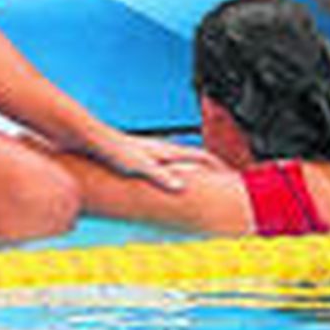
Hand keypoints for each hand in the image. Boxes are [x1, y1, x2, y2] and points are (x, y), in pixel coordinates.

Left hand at [89, 134, 227, 191]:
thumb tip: (181, 187)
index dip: (219, 167)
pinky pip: (171, 170)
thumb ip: (162, 176)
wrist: (95, 141)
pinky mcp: (146, 160)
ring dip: (197, 174)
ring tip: (205, 188)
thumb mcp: (142, 166)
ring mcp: (156, 155)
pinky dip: (179, 177)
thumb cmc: (116, 151)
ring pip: (184, 164)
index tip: (234, 178)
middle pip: (197, 160)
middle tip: (226, 184)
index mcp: (169, 151)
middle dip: (213, 171)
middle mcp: (165, 151)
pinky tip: (172, 188)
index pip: (203, 157)